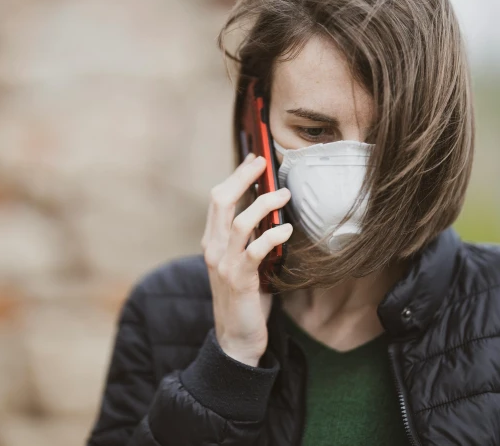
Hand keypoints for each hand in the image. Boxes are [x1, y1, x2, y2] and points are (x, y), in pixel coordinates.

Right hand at [200, 153, 292, 366]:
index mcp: (212, 241)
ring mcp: (224, 264)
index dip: (235, 176)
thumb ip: (248, 238)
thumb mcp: (241, 262)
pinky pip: (255, 250)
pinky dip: (272, 235)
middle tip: (264, 164)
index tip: (254, 160)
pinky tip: (287, 230)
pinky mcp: (239, 279)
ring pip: (240, 221)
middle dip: (243, 177)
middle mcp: (213, 248)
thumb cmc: (244, 298)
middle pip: (221, 201)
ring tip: (284, 195)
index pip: (218, 199)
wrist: (235, 339)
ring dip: (264, 203)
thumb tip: (269, 209)